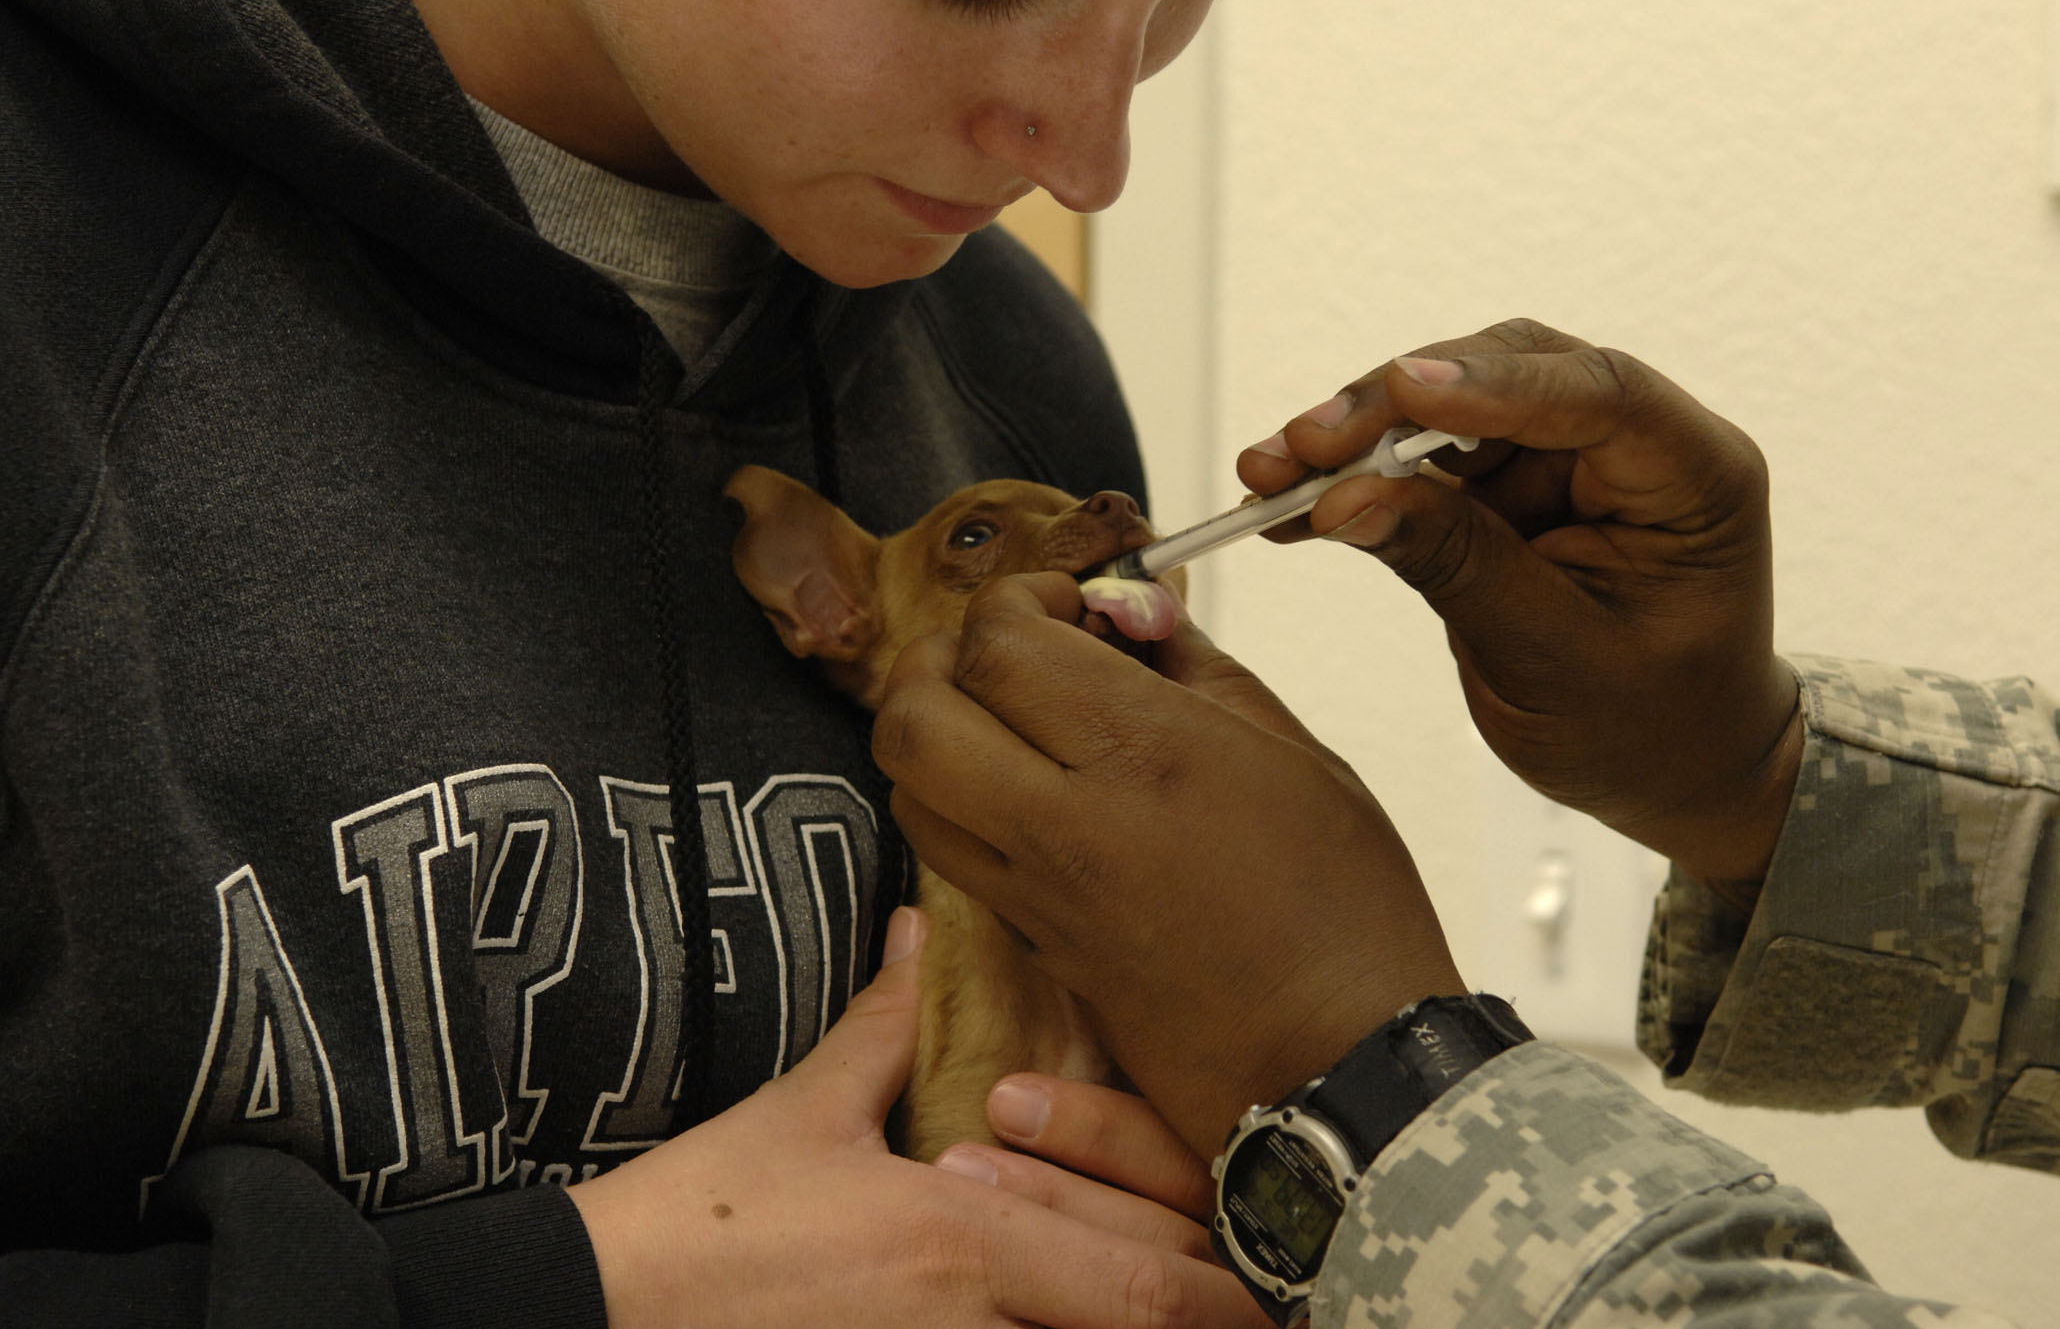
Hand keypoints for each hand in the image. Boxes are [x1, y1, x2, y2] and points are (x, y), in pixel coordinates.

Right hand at [567, 909, 1269, 1328]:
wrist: (605, 1309)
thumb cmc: (704, 1220)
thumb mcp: (803, 1114)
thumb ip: (887, 1028)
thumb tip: (924, 937)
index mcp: (969, 1243)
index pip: (1147, 1282)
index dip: (1233, 1291)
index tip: (1287, 1279)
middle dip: (1213, 1316)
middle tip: (1276, 1298)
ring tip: (1191, 1306)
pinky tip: (1070, 1322)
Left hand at [875, 587, 1464, 1156]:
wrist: (1341, 1065)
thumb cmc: (1345, 905)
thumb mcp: (1296, 752)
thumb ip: (1196, 667)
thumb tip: (1127, 609)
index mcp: (1142, 753)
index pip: (998, 641)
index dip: (1017, 598)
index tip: (1066, 604)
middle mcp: (1066, 821)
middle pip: (911, 714)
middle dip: (938, 657)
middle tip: (1005, 651)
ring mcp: (1037, 892)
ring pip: (907, 788)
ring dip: (932, 732)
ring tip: (1003, 720)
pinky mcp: (1033, 945)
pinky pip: (947, 854)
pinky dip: (953, 802)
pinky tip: (1021, 791)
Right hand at [1239, 318, 1801, 891]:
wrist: (1670, 769)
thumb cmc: (1646, 726)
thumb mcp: (1552, 661)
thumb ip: (1458, 567)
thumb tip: (1346, 501)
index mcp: (1694, 476)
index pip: (1600, 395)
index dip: (1495, 388)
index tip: (1399, 389)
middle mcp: (1632, 444)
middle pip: (1506, 376)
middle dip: (1393, 406)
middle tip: (1302, 445)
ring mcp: (1565, 459)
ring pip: (1446, 412)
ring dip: (1354, 438)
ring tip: (1268, 476)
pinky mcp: (1508, 486)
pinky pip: (1421, 464)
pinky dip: (1355, 480)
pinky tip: (1287, 506)